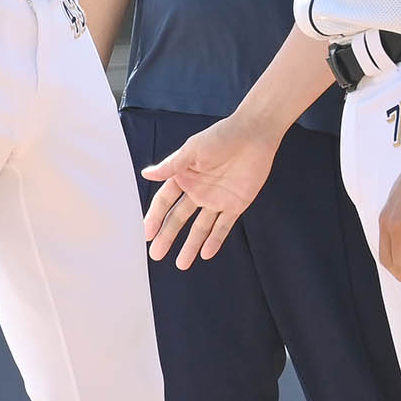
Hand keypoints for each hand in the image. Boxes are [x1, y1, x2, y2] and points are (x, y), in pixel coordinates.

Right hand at [141, 114, 278, 268]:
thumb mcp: (193, 150)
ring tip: (181, 264)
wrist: (254, 135)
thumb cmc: (221, 136)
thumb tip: (146, 174)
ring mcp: (216, 199)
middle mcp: (197, 190)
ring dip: (190, 245)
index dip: (155, 217)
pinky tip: (205, 253)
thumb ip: (171, 166)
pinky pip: (222, 227)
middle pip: (179, 218)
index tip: (147, 235)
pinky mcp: (235, 205)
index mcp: (184, 176)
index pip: (165, 201)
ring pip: (199, 228)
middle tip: (156, 255)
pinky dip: (214, 240)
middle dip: (167, 236)